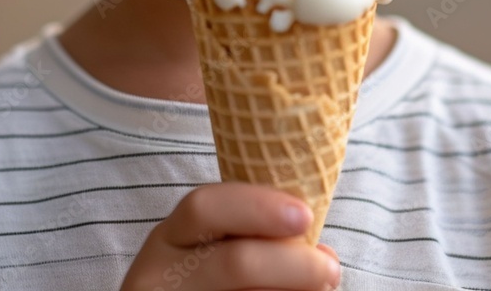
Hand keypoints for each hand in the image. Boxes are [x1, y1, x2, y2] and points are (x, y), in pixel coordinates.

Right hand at [120, 182, 340, 289]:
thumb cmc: (206, 278)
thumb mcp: (207, 251)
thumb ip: (253, 239)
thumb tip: (323, 254)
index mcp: (168, 238)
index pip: (204, 208)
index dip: (257, 207)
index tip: (305, 215)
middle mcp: (159, 275)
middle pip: (233, 263)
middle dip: (291, 263)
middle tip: (330, 268)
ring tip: (323, 290)